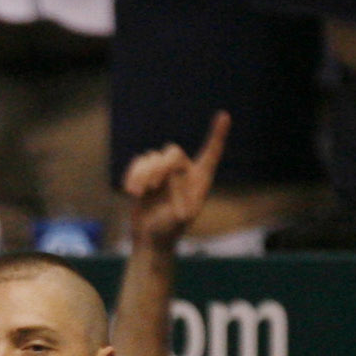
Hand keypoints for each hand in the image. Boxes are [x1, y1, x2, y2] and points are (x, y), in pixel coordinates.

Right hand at [121, 110, 228, 253]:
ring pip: (152, 157)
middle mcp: (183, 172)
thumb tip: (171, 176)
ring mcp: (164, 172)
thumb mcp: (179, 218)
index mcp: (199, 180)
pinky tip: (131, 191)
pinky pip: (139, 162)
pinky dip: (134, 174)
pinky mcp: (147, 175)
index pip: (210, 153)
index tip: (224, 116)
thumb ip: (178, 196)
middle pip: (172, 152)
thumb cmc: (169, 231)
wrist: (151, 239)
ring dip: (143, 173)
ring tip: (139, 193)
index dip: (217, 135)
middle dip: (160, 167)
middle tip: (152, 187)